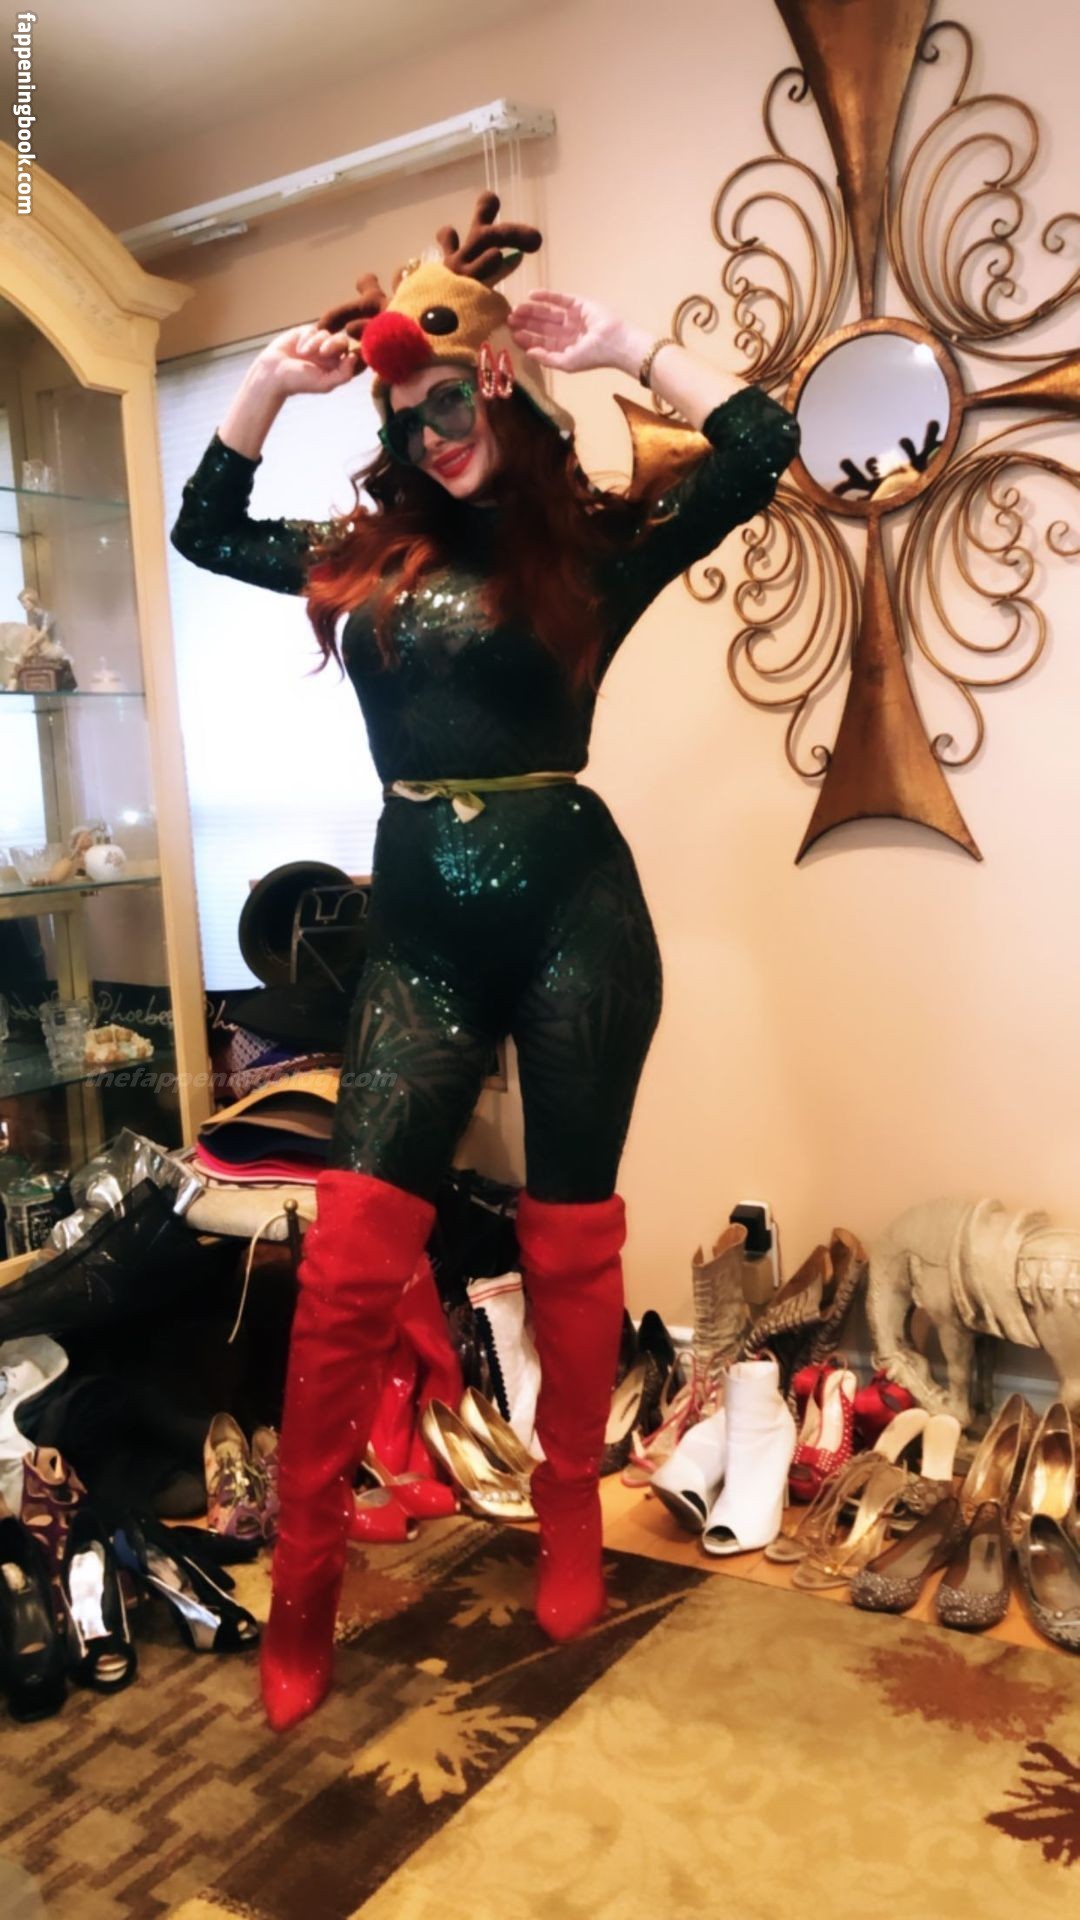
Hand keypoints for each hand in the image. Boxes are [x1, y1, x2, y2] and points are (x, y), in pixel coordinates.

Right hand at [251, 323, 359, 399]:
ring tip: (303, 354)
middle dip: (334, 344)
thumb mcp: (324, 383)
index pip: (353, 355)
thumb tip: (354, 357)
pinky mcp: (306, 333)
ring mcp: (318, 343)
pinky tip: (298, 349)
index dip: (352, 352)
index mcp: (337, 367)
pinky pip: (314, 329)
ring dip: (316, 343)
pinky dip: (307, 339)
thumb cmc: (299, 382)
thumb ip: (343, 374)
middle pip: (342, 340)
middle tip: (323, 351)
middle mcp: (330, 354)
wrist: (274, 372)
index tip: (348, 356)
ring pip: (327, 334)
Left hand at [507, 291, 645, 375]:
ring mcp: (571, 317)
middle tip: (509, 319)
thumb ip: (547, 359)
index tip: (512, 334)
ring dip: (532, 310)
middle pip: (541, 326)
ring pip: (547, 312)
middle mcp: (566, 332)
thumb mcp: (567, 363)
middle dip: (526, 323)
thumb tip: (528, 353)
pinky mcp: (577, 303)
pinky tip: (531, 295)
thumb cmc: (592, 356)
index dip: (527, 338)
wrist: (614, 342)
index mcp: (564, 348)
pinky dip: (545, 296)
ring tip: (516, 309)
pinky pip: (558, 299)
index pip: (541, 342)